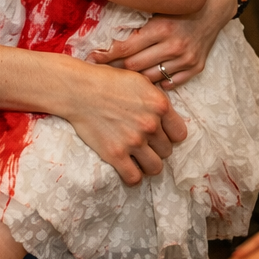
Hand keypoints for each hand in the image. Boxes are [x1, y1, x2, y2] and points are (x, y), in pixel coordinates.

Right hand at [67, 65, 187, 184]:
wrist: (78, 89)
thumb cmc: (107, 80)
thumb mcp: (139, 81)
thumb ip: (156, 100)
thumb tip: (166, 116)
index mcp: (160, 105)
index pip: (179, 134)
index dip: (170, 135)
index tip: (159, 134)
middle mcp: (150, 125)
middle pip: (167, 151)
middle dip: (156, 147)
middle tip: (142, 141)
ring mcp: (133, 141)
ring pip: (155, 167)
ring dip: (147, 163)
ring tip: (137, 156)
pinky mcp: (116, 154)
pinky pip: (134, 178)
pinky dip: (132, 175)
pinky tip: (126, 166)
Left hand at [89, 0, 237, 87]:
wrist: (214, 5)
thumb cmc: (179, 4)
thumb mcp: (156, 8)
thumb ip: (136, 24)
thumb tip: (107, 38)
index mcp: (161, 28)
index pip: (126, 48)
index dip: (106, 55)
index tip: (92, 58)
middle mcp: (174, 46)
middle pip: (135, 66)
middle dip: (117, 67)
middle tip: (104, 68)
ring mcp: (186, 59)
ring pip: (151, 78)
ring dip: (135, 78)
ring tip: (123, 76)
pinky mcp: (196, 67)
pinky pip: (171, 83)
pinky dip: (158, 81)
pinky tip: (148, 78)